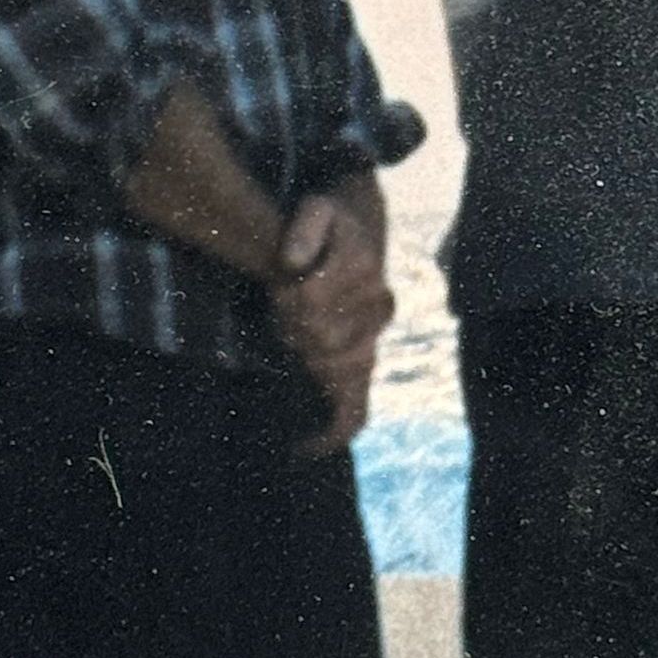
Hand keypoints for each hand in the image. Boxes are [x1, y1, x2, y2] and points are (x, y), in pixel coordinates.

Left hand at [270, 195, 394, 454]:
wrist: (360, 233)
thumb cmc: (330, 223)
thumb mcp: (316, 209)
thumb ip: (304, 229)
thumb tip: (291, 263)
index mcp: (366, 271)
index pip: (312, 299)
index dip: (286, 294)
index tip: (280, 283)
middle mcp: (377, 308)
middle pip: (317, 338)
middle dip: (289, 324)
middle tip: (281, 305)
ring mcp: (372, 340)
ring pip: (335, 369)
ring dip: (304, 354)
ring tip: (290, 329)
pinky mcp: (362, 362)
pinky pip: (356, 406)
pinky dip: (333, 430)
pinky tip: (303, 448)